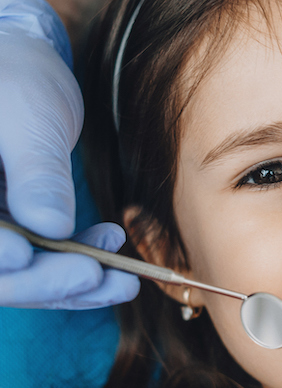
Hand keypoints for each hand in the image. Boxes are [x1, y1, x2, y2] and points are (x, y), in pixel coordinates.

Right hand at [0, 1, 139, 308]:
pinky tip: (112, 245)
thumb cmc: (17, 79)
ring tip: (125, 280)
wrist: (27, 71)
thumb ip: (36, 173)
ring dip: (74, 284)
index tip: (28, 256)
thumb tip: (50, 228)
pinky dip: (80, 262)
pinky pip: (45, 261)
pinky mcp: (18, 230)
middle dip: (44, 281)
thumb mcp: (27, 120)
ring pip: (24, 276)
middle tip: (96, 275)